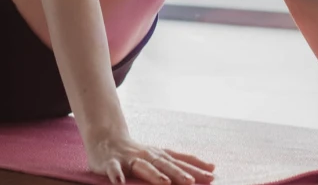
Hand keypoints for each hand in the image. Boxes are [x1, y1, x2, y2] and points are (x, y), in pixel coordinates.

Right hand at [87, 135, 215, 183]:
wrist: (105, 138)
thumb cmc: (137, 152)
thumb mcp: (160, 156)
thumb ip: (183, 162)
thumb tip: (212, 168)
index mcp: (159, 155)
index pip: (179, 162)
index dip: (195, 168)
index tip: (212, 175)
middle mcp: (146, 155)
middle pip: (164, 164)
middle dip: (178, 173)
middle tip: (192, 182)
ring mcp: (128, 159)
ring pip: (142, 167)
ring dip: (154, 175)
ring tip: (165, 183)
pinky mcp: (111, 163)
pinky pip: (114, 169)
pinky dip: (117, 176)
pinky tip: (120, 183)